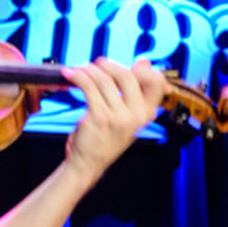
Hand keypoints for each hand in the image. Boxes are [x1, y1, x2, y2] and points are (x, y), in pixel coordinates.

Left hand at [62, 58, 166, 176]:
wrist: (89, 163)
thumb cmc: (105, 139)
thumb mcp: (127, 116)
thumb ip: (135, 91)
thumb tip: (144, 63)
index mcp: (147, 113)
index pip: (156, 82)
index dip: (143, 69)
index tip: (129, 66)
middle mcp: (137, 115)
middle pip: (127, 75)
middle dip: (109, 65)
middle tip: (97, 65)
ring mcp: (118, 117)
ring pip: (104, 80)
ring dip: (89, 70)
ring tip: (80, 70)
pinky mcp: (99, 117)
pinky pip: (89, 87)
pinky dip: (78, 77)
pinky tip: (71, 75)